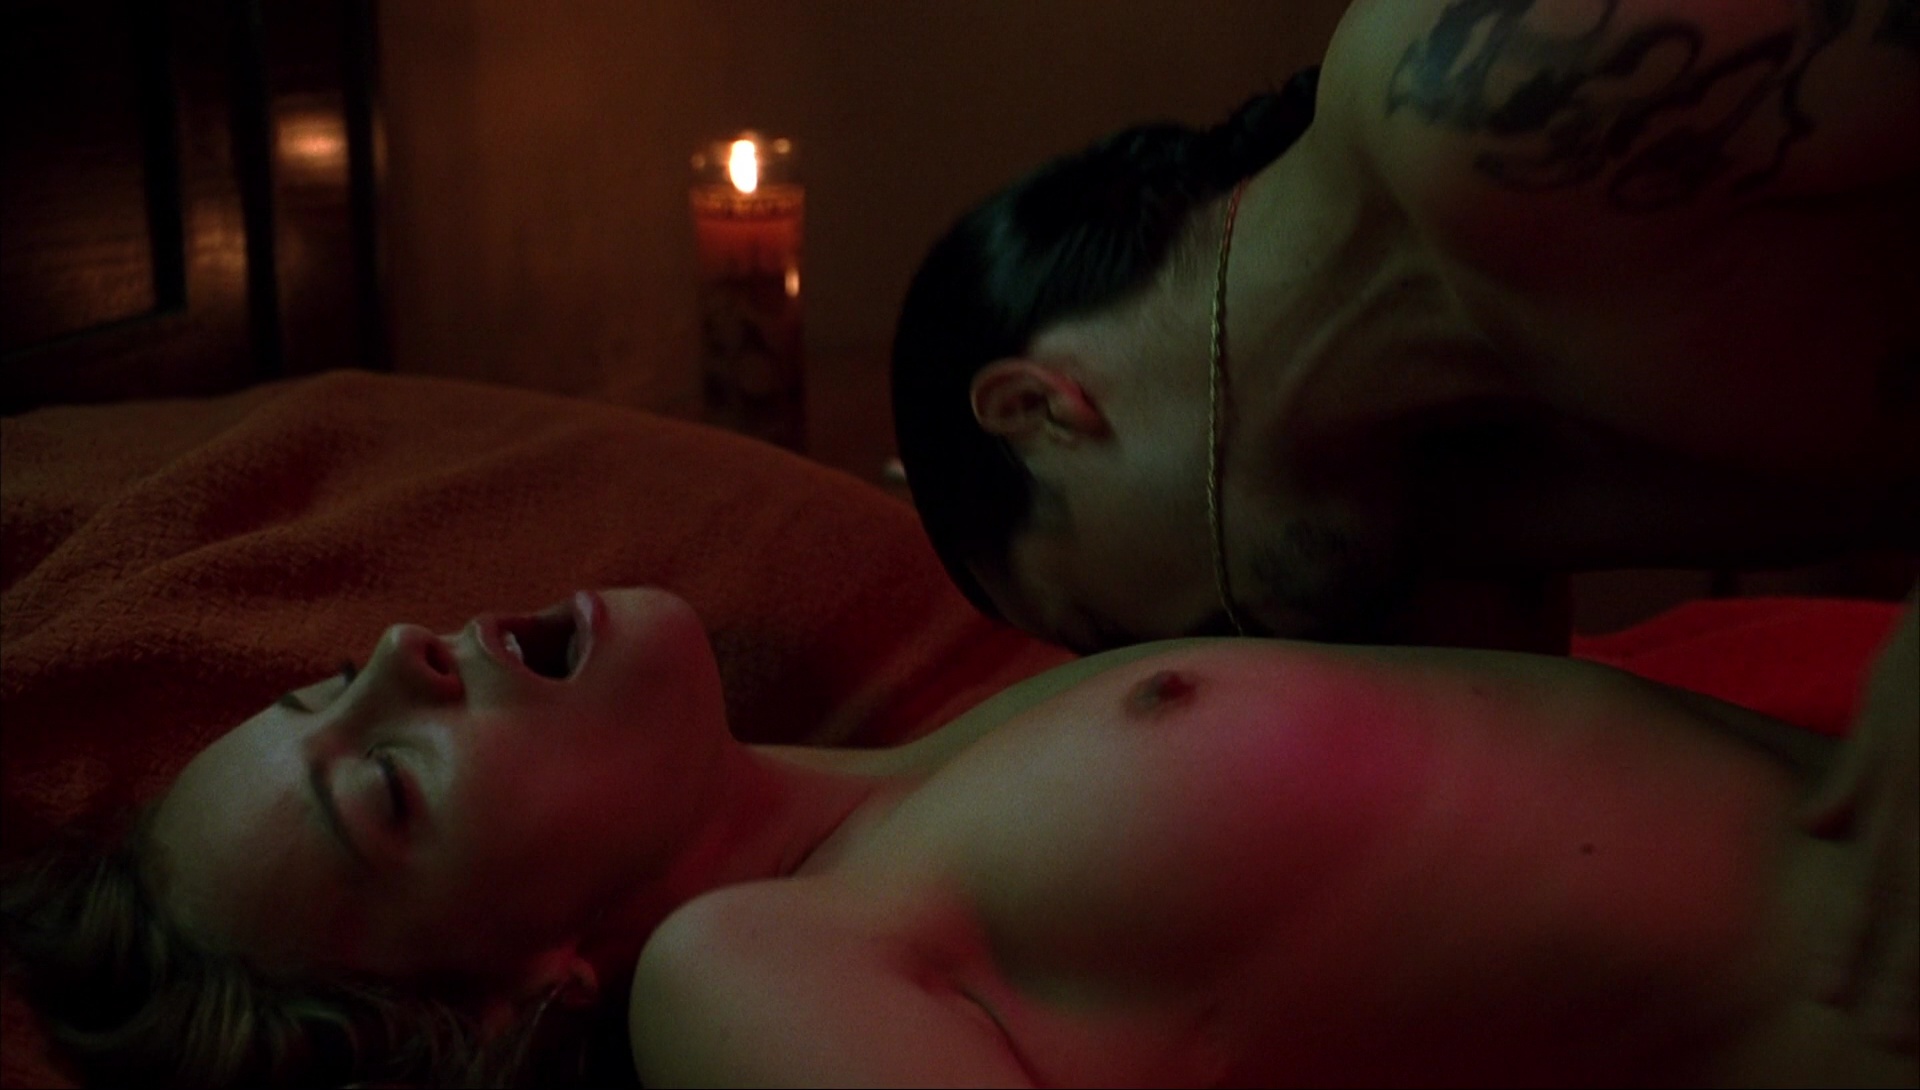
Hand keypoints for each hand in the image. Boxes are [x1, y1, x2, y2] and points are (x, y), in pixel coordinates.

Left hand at [1800, 589, 1917, 1051]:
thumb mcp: (1886, 699)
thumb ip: (1857, 772)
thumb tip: (1819, 830)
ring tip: (1917, 1025)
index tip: (1833, 999)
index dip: (1854, 937)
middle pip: (1912, 889)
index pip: (1873, 870)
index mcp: (1898, 771)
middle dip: (1897, 966)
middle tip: (1878, 1033)